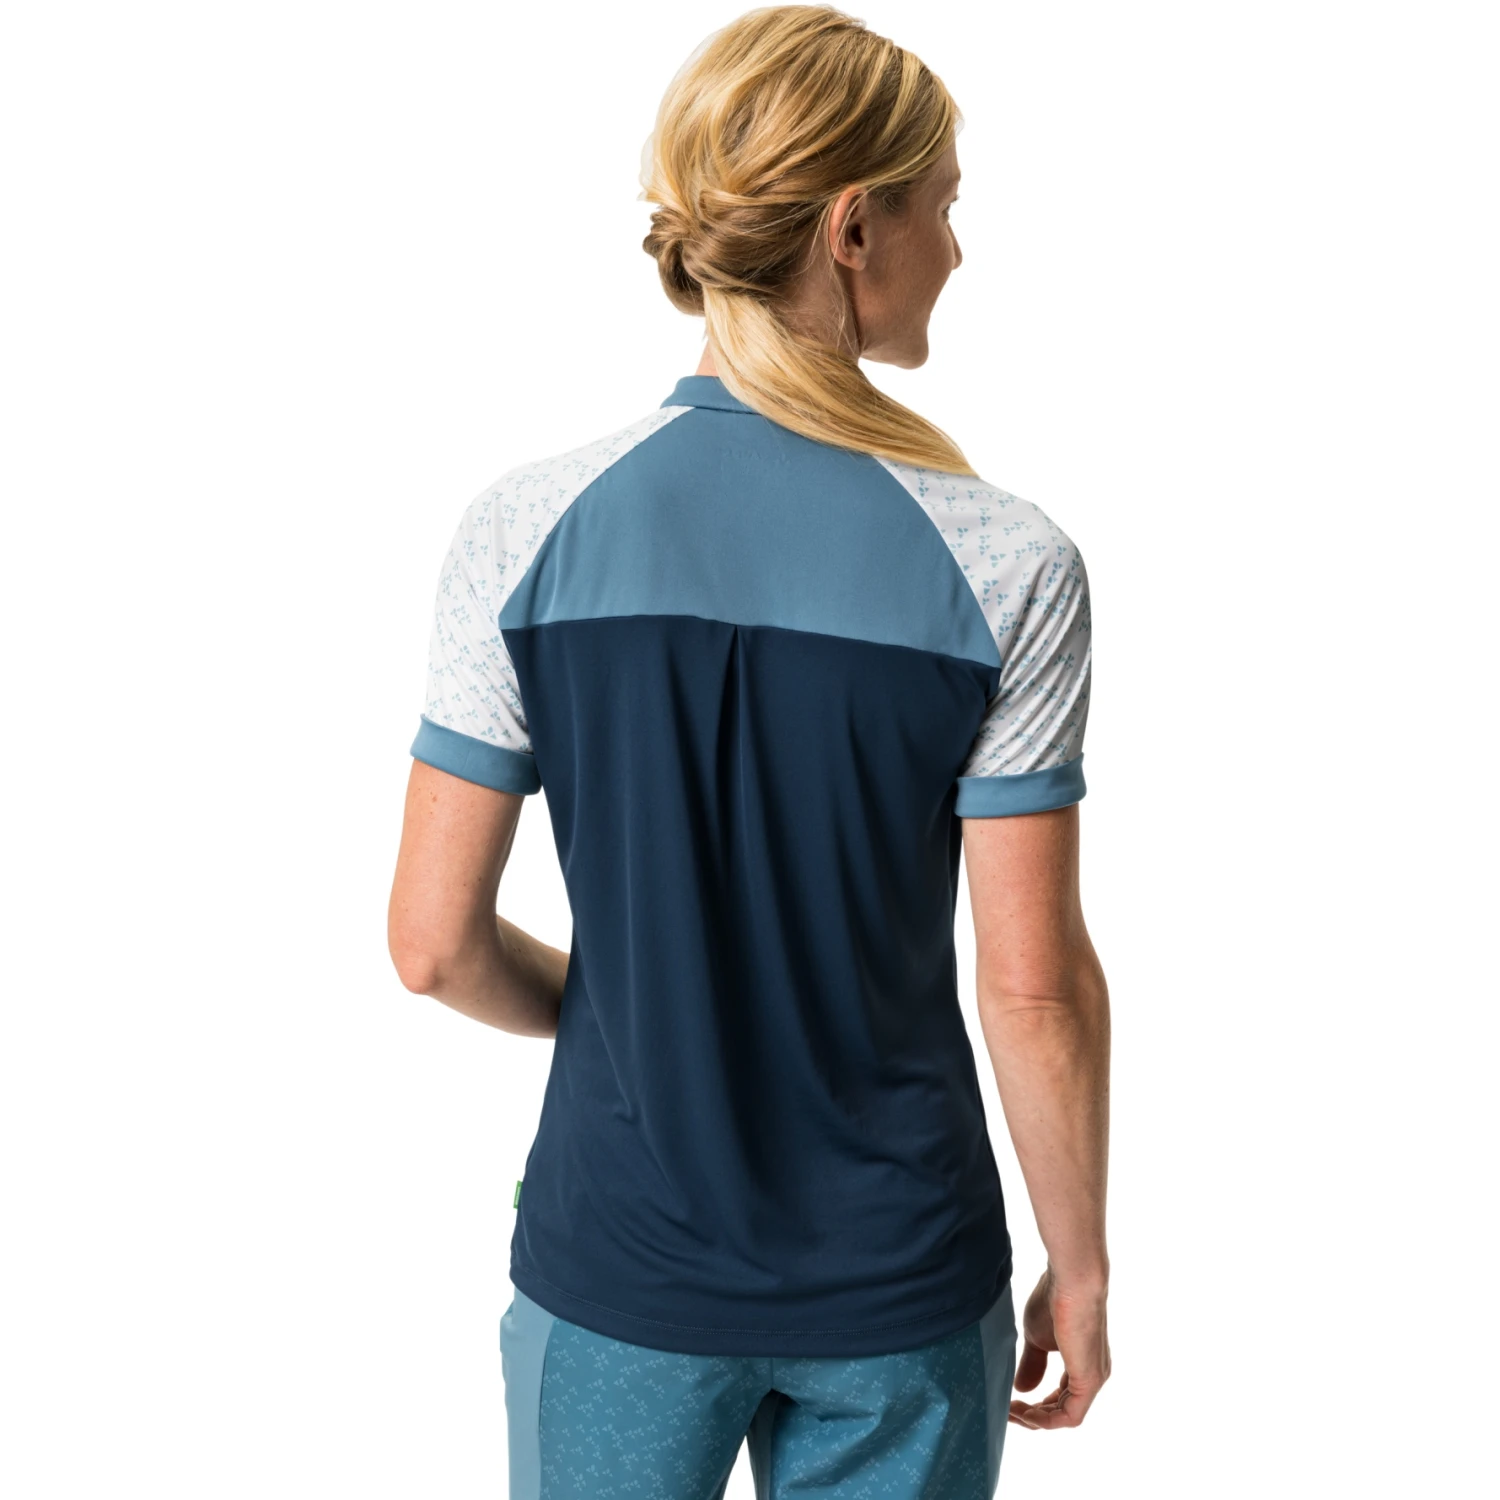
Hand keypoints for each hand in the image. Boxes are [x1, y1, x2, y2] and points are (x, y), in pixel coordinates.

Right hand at [1009, 1266, 1110, 1428]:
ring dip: (1037, 1420)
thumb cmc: (1053, 1300)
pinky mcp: (1089, 1380)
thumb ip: (1032, 1363)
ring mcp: (1093, 1379)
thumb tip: (1021, 1389)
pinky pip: (1070, 1415)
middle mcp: (1091, 1375)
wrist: (1071, 1281)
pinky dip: (1047, 1420)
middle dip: (1033, 1415)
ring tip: (1012, 1412)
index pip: (1059, 1397)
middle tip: (1007, 1411)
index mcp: (1080, 1363)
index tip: (1010, 1402)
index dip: (1036, 1405)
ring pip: (1065, 1416)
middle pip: (1061, 1410)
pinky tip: (1026, 1412)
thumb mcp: (1036, 1337)